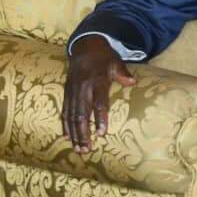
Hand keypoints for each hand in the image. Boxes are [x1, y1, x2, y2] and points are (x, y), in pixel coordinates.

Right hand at [62, 34, 135, 150]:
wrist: (84, 47)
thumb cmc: (104, 58)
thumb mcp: (116, 62)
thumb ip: (123, 74)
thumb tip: (132, 83)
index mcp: (97, 81)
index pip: (98, 103)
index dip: (100, 118)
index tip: (101, 133)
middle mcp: (82, 89)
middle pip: (82, 114)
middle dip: (83, 133)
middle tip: (87, 149)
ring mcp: (72, 92)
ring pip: (71, 116)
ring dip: (74, 134)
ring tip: (78, 149)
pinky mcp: (66, 93)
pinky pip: (64, 111)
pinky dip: (65, 125)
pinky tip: (67, 137)